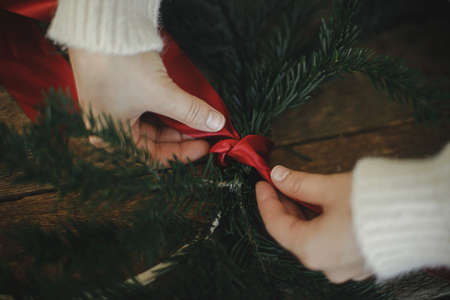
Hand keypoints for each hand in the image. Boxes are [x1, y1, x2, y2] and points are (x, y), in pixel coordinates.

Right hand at [69, 48, 225, 165]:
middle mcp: (110, 126)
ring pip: (151, 123)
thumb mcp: (161, 93)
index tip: (205, 146)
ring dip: (175, 121)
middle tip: (205, 130)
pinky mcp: (120, 91)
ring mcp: (114, 108)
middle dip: (181, 135)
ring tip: (197, 117)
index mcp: (111, 137)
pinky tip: (182, 105)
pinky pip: (148, 107)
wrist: (101, 26)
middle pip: (152, 141)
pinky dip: (167, 107)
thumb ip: (190, 111)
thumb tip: (216, 123)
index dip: (182, 153)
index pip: (152, 156)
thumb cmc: (121, 65)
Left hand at [255, 166, 371, 283]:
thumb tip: (278, 176)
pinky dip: (321, 225)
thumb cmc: (375, 204)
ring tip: (298, 191)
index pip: (276, 225)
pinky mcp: (359, 261)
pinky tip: (320, 206)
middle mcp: (326, 265)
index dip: (266, 201)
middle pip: (293, 233)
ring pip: (312, 239)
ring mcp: (344, 267)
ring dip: (302, 215)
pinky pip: (330, 243)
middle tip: (279, 184)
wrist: (420, 215)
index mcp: (313, 250)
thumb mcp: (329, 188)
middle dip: (284, 206)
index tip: (263, 183)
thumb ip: (299, 184)